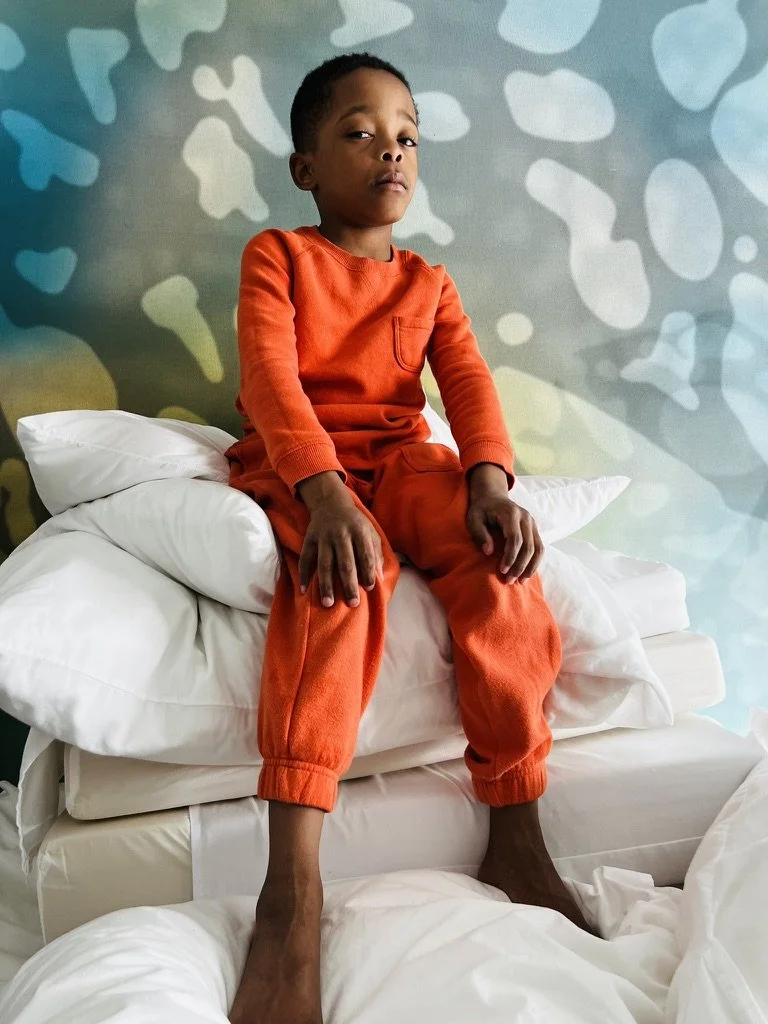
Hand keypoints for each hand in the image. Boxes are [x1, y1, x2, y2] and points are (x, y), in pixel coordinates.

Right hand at [297, 472, 383, 607]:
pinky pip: (305, 559)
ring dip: (326, 584)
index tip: (370, 588)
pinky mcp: (309, 539)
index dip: (368, 571)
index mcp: (359, 531)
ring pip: (324, 564)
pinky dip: (304, 575)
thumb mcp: (370, 532)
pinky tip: (304, 590)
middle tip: (353, 603)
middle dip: (349, 584)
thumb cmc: (355, 523)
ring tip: (328, 603)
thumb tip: (379, 578)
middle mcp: (341, 534)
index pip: (365, 555)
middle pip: (346, 563)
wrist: (331, 503)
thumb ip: (376, 554)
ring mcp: (323, 537)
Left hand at [466, 465, 542, 582]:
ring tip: (521, 581)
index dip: (510, 556)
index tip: (502, 570)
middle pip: (528, 546)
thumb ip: (480, 534)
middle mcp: (525, 517)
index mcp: (511, 513)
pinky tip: (526, 573)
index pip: (515, 538)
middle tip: (509, 580)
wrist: (493, 495)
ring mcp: (532, 522)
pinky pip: (539, 547)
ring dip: (530, 567)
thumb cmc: (481, 509)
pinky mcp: (534, 528)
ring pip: (538, 548)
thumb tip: (488, 552)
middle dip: (520, 566)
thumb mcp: (473, 518)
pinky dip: (534, 562)